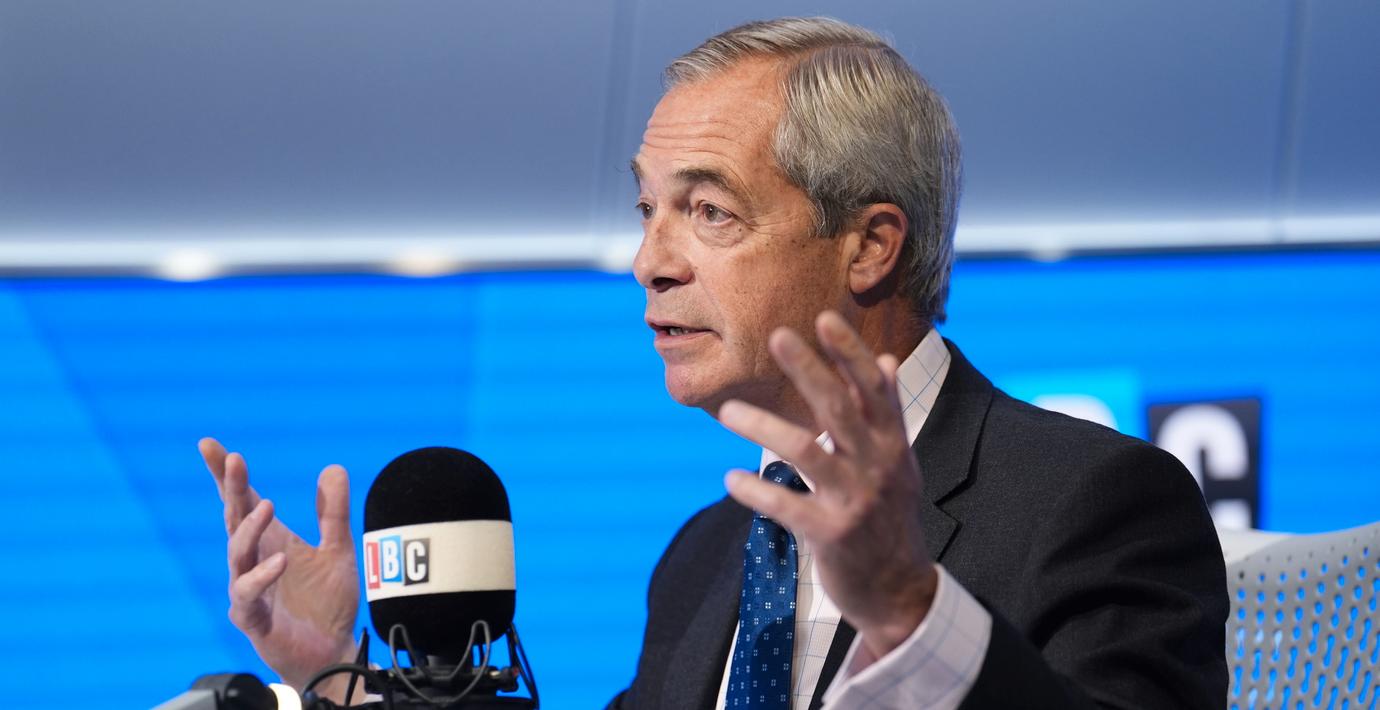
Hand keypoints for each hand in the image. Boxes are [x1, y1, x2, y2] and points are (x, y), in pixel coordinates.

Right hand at [201, 437, 359, 698]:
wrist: (333, 650)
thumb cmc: (328, 603)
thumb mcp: (338, 549)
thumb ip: (334, 512)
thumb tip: (333, 467)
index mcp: (269, 540)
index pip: (241, 502)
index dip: (225, 475)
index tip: (208, 445)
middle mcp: (252, 560)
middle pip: (234, 518)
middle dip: (233, 489)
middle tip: (236, 461)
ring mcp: (248, 589)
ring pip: (237, 553)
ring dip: (249, 528)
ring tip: (267, 505)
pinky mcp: (251, 618)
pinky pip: (247, 594)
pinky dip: (262, 575)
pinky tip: (279, 560)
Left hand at [718, 311, 937, 659]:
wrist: (899, 589)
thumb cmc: (890, 516)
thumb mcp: (899, 462)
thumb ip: (888, 412)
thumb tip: (887, 359)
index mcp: (892, 445)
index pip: (873, 389)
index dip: (850, 353)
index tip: (824, 318)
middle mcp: (877, 467)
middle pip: (840, 408)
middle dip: (809, 369)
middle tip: (777, 335)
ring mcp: (855, 501)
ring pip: (807, 452)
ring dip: (764, 427)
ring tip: (727, 412)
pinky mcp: (832, 535)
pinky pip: (788, 507)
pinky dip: (757, 492)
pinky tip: (730, 479)